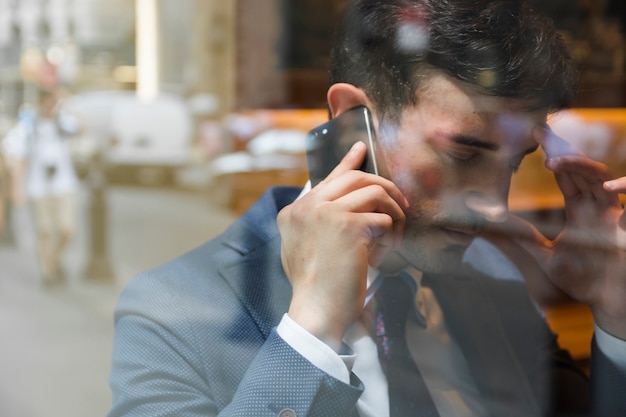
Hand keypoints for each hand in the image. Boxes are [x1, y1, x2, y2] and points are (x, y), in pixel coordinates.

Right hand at [277, 142, 407, 346]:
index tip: (361, 149)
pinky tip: (381, 256)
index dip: (348, 162)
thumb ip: (316, 224)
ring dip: (393, 215)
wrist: (316, 310)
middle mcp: (307, 206)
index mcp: (294, 211)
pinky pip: (384, 220)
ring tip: (392, 238)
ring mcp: (326, 213)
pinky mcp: (348, 225)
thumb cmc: (315, 287)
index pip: (328, 178)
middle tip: (400, 202)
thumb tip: (347, 206)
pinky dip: (390, 238)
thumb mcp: (304, 249)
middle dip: (385, 187)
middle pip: (355, 178)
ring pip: (375, 193)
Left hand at [537, 127, 625, 339]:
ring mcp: (613, 214)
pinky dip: (624, 188)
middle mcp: (597, 207)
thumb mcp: (543, 257)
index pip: (567, 175)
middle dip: (562, 149)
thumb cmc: (582, 282)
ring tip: (555, 162)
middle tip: (540, 133)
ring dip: (580, 166)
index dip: (554, 153)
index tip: (535, 135)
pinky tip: (606, 188)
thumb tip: (486, 224)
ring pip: (600, 177)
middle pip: (581, 169)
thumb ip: (519, 239)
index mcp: (580, 210)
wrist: (609, 304)